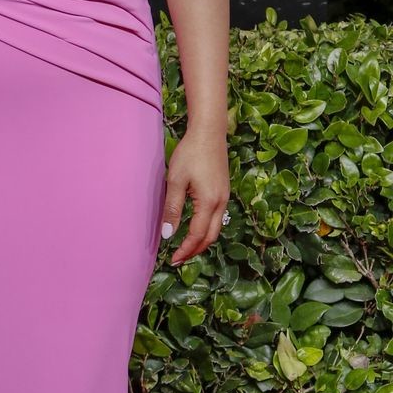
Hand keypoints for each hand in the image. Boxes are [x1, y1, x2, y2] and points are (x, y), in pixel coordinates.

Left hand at [159, 128, 229, 264]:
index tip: (173, 260)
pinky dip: (206, 229)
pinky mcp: (223, 191)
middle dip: (195, 251)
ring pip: (216, 228)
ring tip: (186, 247)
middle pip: (211, 237)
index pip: (197, 235)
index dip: (185, 250)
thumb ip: (172, 209)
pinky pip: (217, 218)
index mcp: (209, 202)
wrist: (209, 132)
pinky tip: (195, 228)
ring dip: (202, 241)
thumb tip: (168, 235)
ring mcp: (225, 197)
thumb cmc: (190, 153)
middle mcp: (221, 203)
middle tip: (179, 259)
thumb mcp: (175, 181)